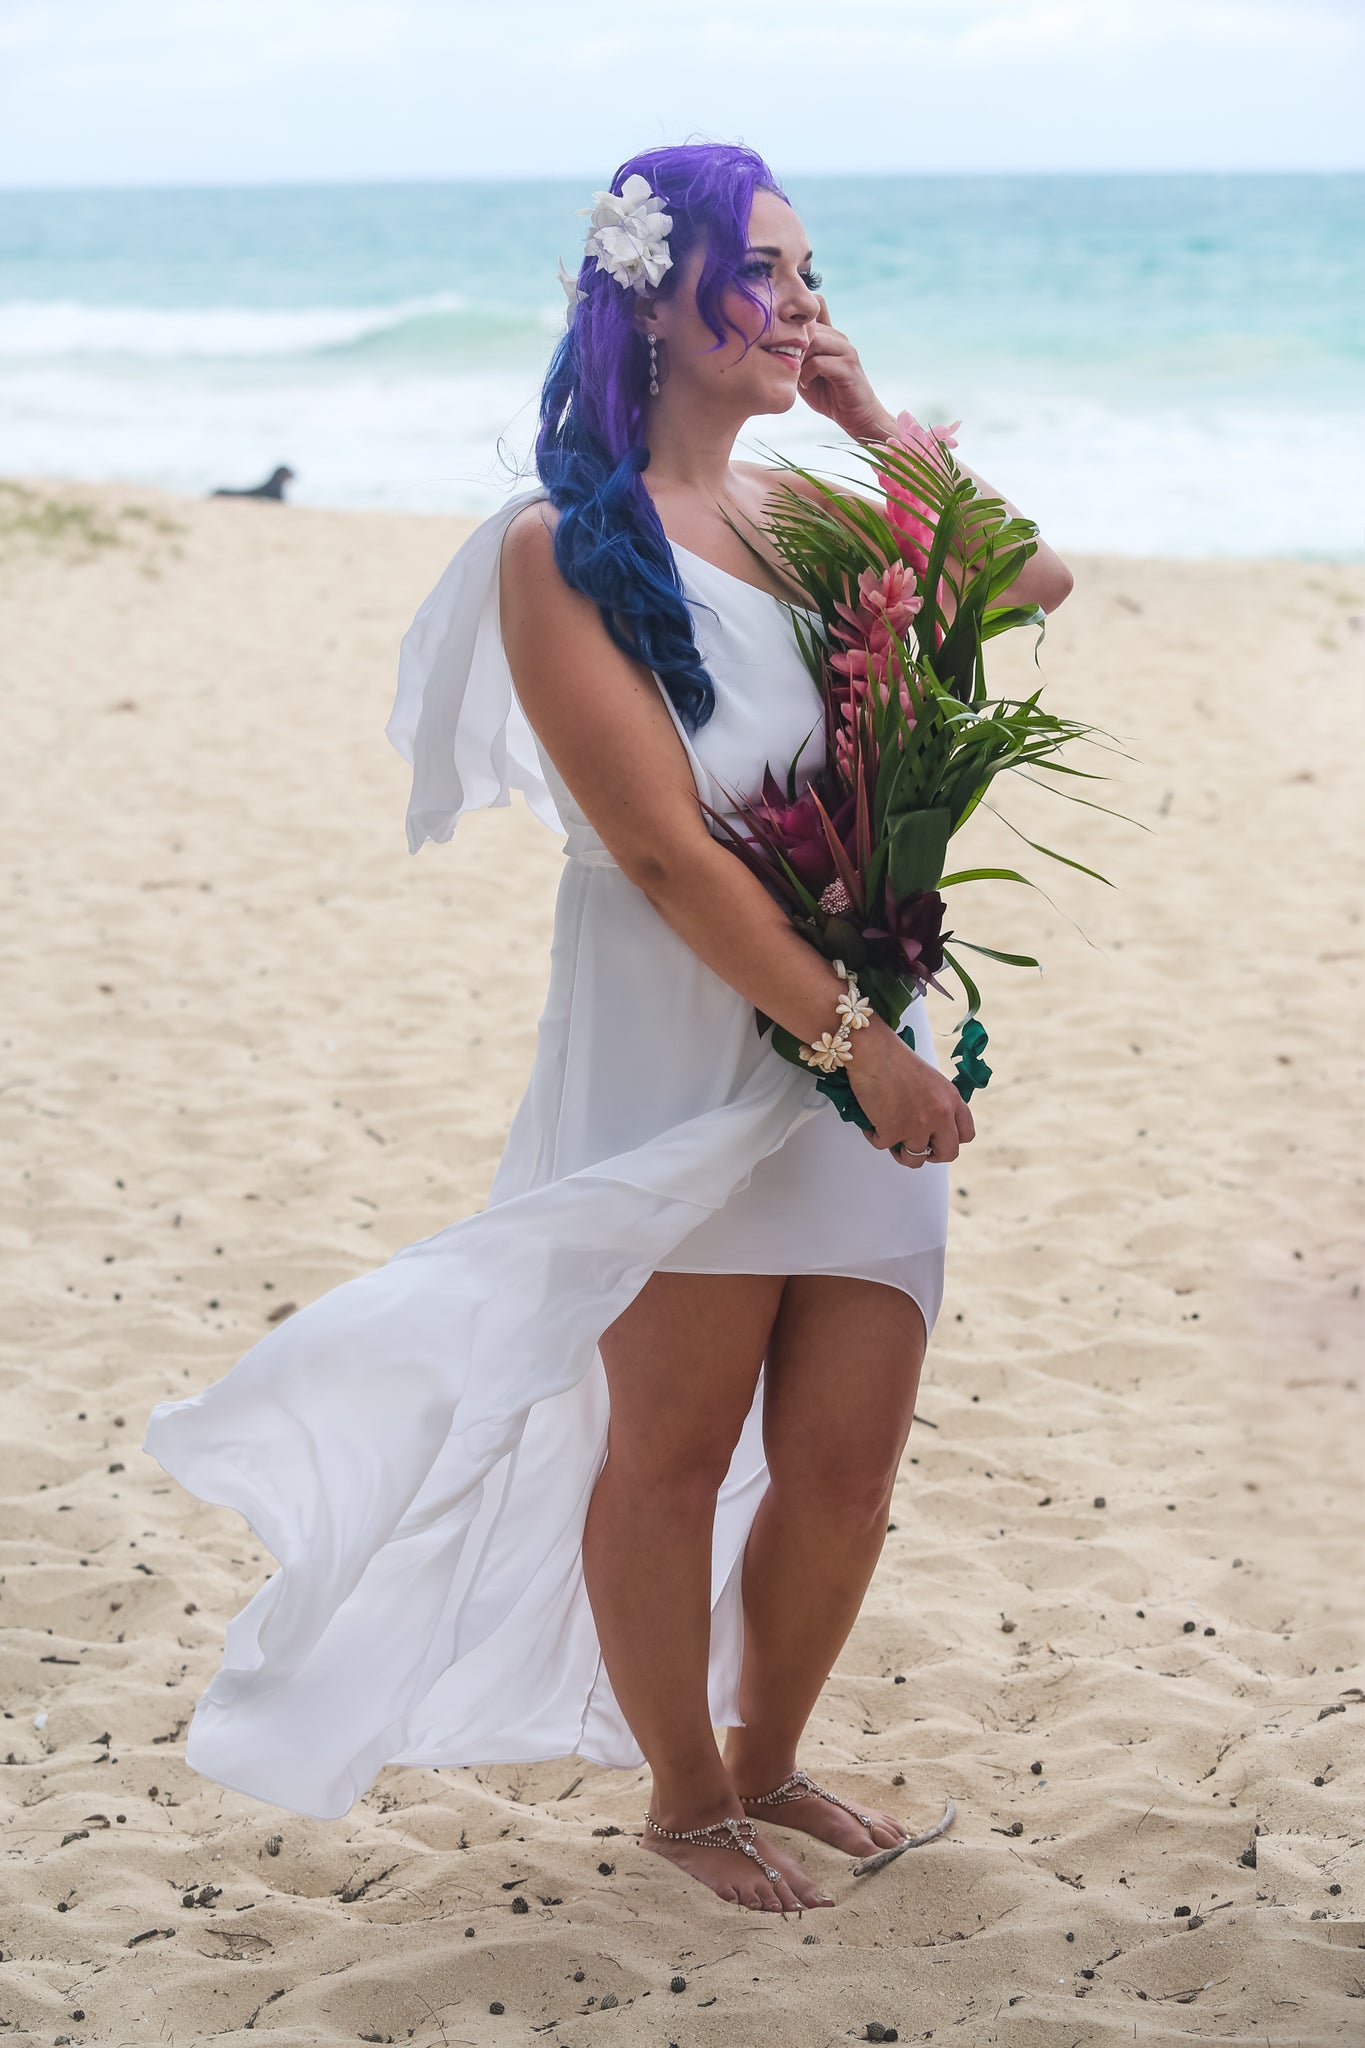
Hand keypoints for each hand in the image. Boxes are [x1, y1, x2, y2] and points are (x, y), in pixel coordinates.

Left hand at [797, 295, 894, 444]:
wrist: (856, 416)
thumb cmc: (828, 395)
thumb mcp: (805, 372)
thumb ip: (794, 356)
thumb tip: (770, 345)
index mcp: (830, 335)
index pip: (815, 306)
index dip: (797, 315)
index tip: (782, 338)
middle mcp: (839, 337)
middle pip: (808, 324)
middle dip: (791, 342)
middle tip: (784, 362)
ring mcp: (845, 350)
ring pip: (814, 340)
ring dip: (798, 358)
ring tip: (796, 374)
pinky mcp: (848, 366)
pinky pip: (819, 362)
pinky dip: (806, 374)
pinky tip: (806, 384)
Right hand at [846, 1019, 974, 1167]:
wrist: (874, 1052)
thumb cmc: (896, 1059)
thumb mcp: (931, 1080)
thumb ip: (937, 1103)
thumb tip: (930, 1125)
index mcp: (952, 1100)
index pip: (966, 1134)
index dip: (951, 1141)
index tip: (939, 1141)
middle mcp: (940, 1116)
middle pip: (947, 1153)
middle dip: (932, 1155)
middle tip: (918, 1149)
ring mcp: (917, 1126)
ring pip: (915, 1158)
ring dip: (901, 1153)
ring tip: (892, 1140)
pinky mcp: (893, 1131)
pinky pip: (883, 1146)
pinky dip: (874, 1136)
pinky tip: (871, 1125)